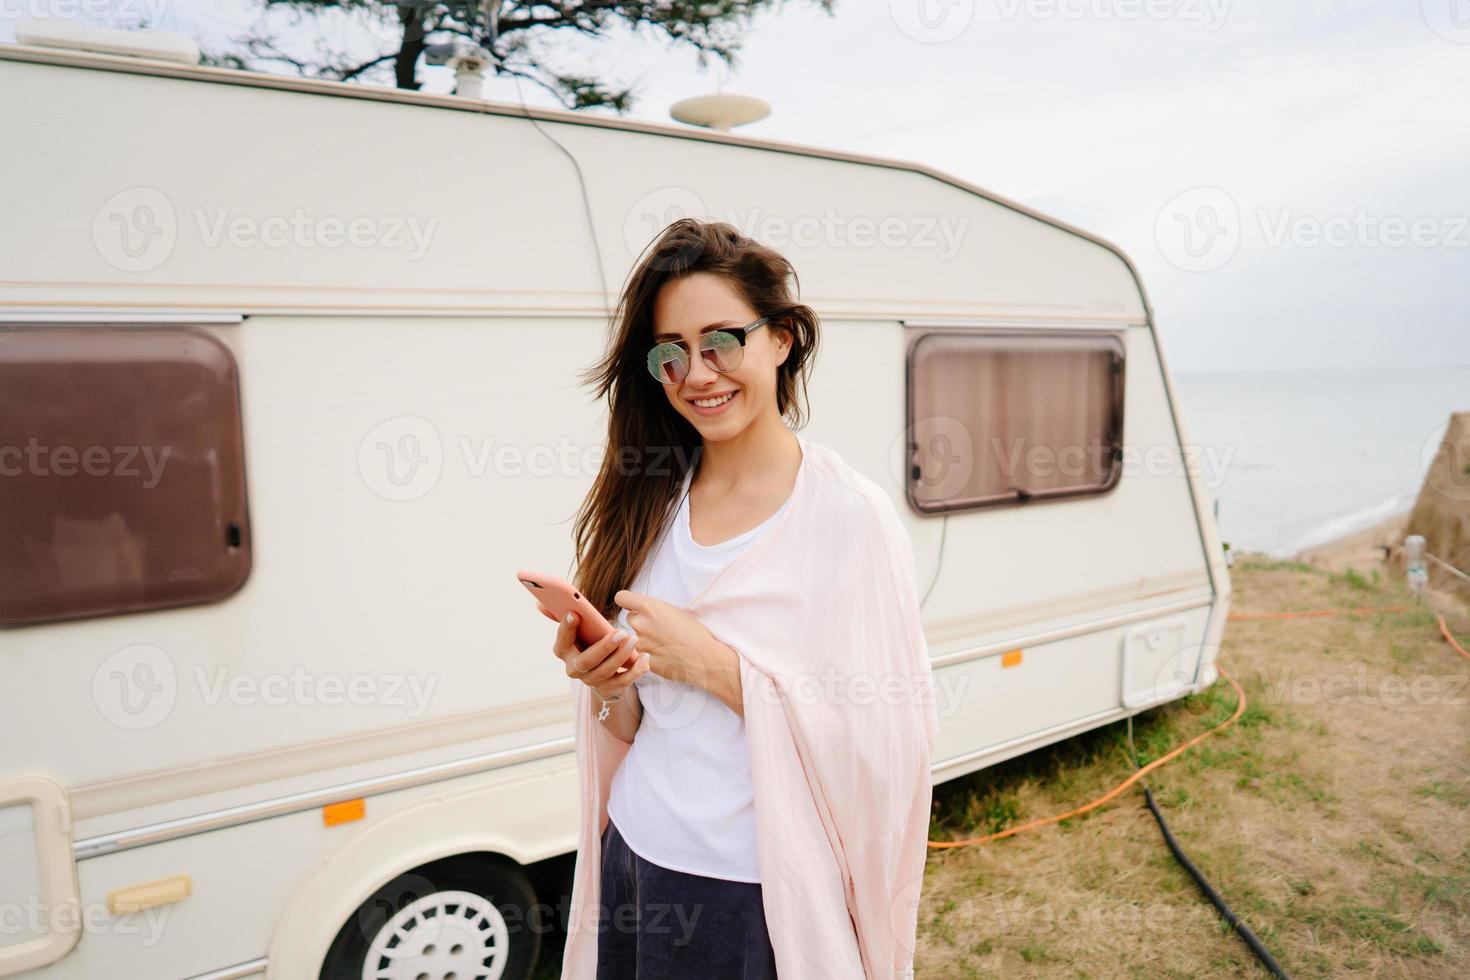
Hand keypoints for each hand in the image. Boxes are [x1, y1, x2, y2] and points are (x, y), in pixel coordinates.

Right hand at [550, 608, 649, 702]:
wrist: (599, 666)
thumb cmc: (587, 638)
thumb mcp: (576, 625)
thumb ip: (560, 613)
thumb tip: (539, 603)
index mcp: (562, 650)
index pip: (561, 641)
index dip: (566, 629)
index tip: (574, 614)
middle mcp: (573, 669)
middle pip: (587, 660)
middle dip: (604, 646)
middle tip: (620, 632)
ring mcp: (591, 680)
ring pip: (606, 671)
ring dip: (621, 657)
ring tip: (633, 640)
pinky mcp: (608, 687)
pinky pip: (622, 682)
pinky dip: (635, 671)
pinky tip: (645, 658)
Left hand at [613, 590, 743, 714]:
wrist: (705, 658)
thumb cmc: (694, 632)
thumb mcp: (675, 611)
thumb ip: (653, 607)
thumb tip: (639, 603)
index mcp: (649, 607)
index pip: (621, 598)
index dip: (627, 601)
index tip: (633, 605)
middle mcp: (641, 624)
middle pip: (630, 618)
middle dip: (640, 621)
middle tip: (658, 627)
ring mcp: (641, 644)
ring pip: (635, 637)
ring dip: (646, 639)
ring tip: (666, 643)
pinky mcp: (643, 660)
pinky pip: (642, 653)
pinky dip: (651, 653)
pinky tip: (666, 654)